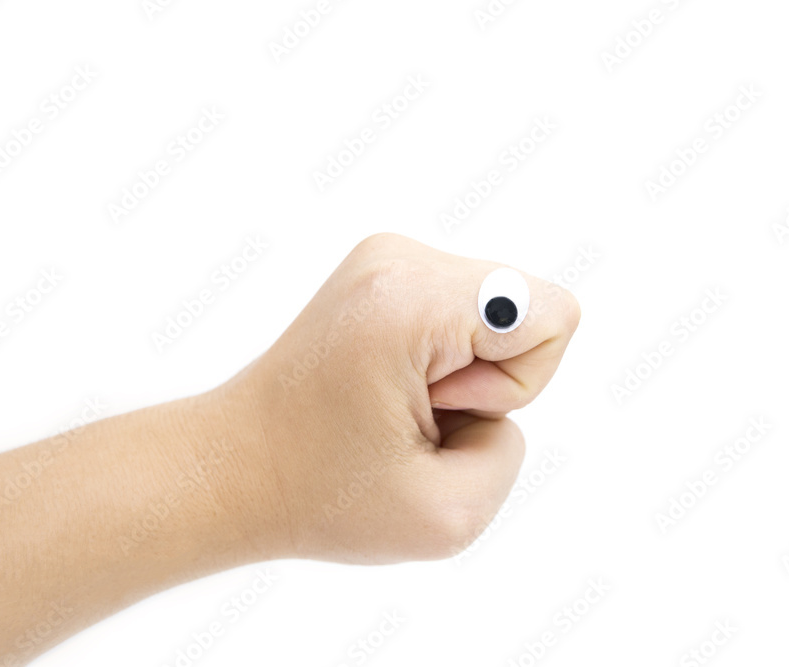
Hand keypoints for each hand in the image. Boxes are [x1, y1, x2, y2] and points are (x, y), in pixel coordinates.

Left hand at [215, 233, 580, 563]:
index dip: (515, 384)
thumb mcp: (446, 517)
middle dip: (487, 378)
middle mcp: (398, 259)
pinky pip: (466, 312)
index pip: (551, 313)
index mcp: (410, 302)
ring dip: (464, 370)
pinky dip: (444, 358)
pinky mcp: (381, 272)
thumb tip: (495, 381)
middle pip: (528, 307)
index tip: (439, 408)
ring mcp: (386, 257)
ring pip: (499, 311)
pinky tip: (386, 387)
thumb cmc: (324, 496)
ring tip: (393, 402)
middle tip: (410, 413)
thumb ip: (509, 450)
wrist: (238, 467)